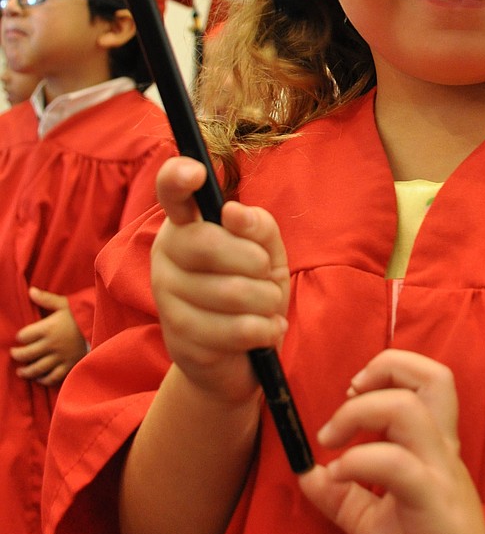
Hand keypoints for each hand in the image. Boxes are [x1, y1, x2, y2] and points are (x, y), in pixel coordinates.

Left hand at [12, 291, 86, 385]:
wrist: (103, 326)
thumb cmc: (81, 315)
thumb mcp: (64, 304)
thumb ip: (46, 299)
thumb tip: (30, 290)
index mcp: (49, 328)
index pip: (24, 336)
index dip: (20, 337)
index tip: (20, 338)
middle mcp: (52, 344)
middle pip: (26, 354)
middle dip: (17, 355)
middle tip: (15, 354)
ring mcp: (61, 357)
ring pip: (36, 369)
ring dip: (26, 371)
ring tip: (21, 370)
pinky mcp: (69, 366)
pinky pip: (52, 378)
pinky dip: (43, 380)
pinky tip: (39, 378)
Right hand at [151, 157, 289, 406]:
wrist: (236, 360)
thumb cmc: (250, 293)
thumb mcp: (265, 254)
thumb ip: (258, 226)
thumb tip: (234, 213)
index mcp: (185, 225)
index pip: (170, 191)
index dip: (178, 177)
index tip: (195, 172)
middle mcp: (166, 256)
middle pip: (210, 244)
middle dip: (257, 263)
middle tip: (266, 276)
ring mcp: (167, 298)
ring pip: (231, 292)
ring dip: (267, 302)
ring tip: (268, 308)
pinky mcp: (179, 338)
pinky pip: (236, 329)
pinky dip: (266, 330)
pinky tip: (266, 331)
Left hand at [299, 349, 484, 533]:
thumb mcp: (375, 526)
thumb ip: (343, 497)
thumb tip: (306, 473)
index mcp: (434, 450)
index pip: (429, 380)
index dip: (389, 370)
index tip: (351, 393)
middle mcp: (443, 452)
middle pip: (431, 377)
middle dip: (380, 370)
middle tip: (345, 403)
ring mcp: (441, 475)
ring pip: (409, 410)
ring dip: (359, 413)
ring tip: (332, 442)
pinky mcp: (434, 504)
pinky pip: (397, 464)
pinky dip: (359, 460)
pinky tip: (339, 476)